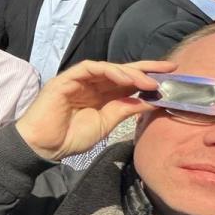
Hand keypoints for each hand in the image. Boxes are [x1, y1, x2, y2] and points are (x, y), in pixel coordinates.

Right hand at [15, 60, 175, 159]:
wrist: (44, 146)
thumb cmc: (70, 137)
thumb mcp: (107, 124)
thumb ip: (125, 110)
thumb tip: (150, 100)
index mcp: (101, 95)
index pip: (126, 81)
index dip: (147, 76)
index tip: (170, 74)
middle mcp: (91, 85)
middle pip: (120, 71)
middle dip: (144, 69)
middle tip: (166, 72)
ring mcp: (78, 80)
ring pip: (107, 67)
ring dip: (129, 72)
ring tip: (147, 82)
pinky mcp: (66, 79)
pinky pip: (89, 68)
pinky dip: (108, 70)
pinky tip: (124, 78)